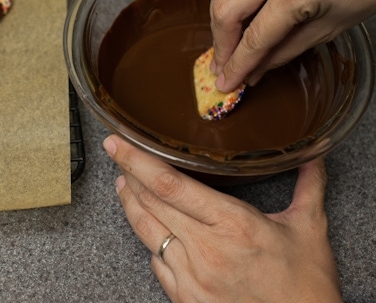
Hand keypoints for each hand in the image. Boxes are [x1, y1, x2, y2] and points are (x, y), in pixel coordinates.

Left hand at [104, 134, 341, 302]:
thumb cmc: (305, 287)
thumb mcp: (309, 230)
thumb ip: (307, 187)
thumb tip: (312, 158)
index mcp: (232, 224)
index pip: (170, 185)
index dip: (137, 161)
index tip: (119, 144)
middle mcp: (205, 249)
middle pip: (150, 203)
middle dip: (128, 174)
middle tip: (119, 155)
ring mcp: (190, 277)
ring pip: (146, 231)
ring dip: (131, 205)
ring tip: (125, 185)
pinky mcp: (185, 298)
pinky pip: (157, 262)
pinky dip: (151, 241)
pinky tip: (152, 229)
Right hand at [210, 0, 375, 91]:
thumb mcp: (331, 28)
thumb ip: (283, 51)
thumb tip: (253, 70)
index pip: (255, 37)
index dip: (237, 65)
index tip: (226, 82)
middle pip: (225, 9)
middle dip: (220, 43)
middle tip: (222, 64)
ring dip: (221, 17)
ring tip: (229, 40)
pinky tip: (245, 11)